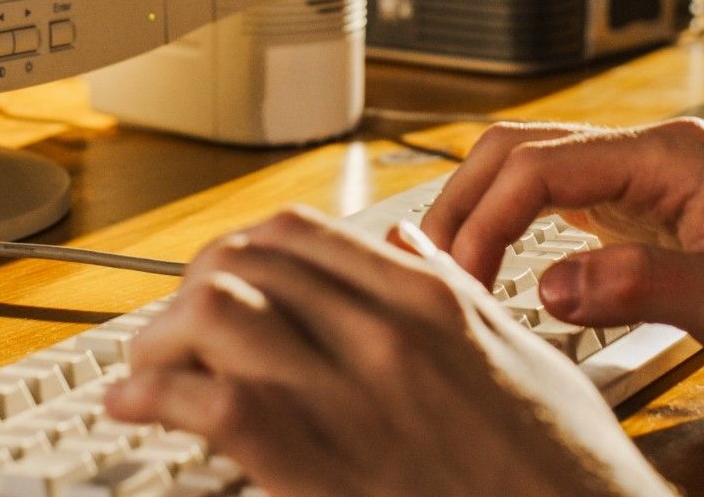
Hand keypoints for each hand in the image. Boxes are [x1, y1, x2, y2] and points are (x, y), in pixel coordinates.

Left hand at [104, 206, 671, 496]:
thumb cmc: (568, 471)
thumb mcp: (527, 356)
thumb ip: (455, 289)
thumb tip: (402, 240)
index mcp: (430, 300)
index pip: (298, 233)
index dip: (239, 251)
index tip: (216, 278)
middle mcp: (382, 333)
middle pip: (242, 264)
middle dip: (190, 288)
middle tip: (171, 324)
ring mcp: (350, 398)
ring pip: (213, 316)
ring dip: (161, 337)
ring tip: (142, 366)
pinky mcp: (318, 467)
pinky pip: (210, 405)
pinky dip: (154, 397)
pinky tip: (135, 405)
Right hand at [423, 118, 703, 442]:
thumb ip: (642, 287)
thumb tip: (550, 283)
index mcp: (671, 155)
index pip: (541, 162)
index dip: (487, 216)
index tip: (458, 270)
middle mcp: (652, 157)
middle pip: (519, 151)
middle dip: (465, 203)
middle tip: (431, 263)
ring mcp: (644, 184)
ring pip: (529, 173)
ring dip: (481, 212)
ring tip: (448, 263)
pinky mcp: (641, 219)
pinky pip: (553, 208)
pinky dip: (510, 232)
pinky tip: (493, 264)